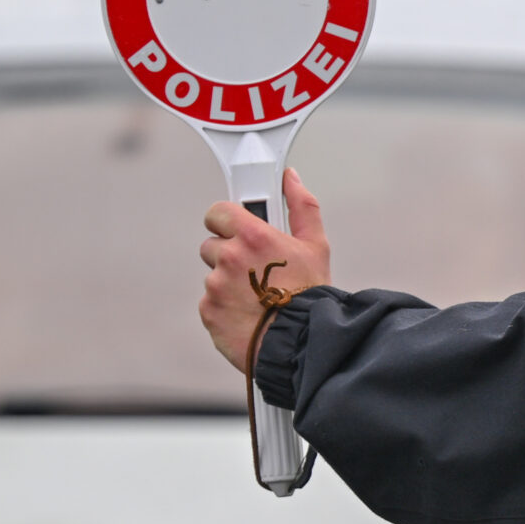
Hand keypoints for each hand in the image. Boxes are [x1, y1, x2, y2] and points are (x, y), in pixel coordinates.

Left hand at [199, 167, 330, 374]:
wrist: (301, 343)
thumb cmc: (311, 296)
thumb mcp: (316, 246)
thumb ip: (301, 207)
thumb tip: (291, 179)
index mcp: (253, 237)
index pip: (218, 212)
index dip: (225, 220)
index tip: (234, 228)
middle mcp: (230, 258)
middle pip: (212, 245)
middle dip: (229, 255)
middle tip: (255, 271)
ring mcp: (216, 286)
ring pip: (213, 276)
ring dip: (228, 283)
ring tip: (256, 298)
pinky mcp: (208, 311)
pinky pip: (209, 303)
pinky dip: (224, 308)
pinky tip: (247, 314)